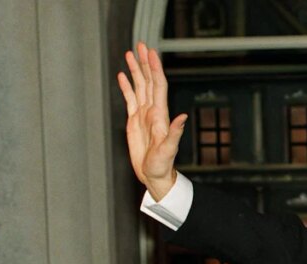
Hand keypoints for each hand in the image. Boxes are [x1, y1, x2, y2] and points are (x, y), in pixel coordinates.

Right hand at [116, 42, 186, 199]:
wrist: (155, 175)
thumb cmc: (162, 165)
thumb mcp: (169, 150)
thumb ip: (175, 133)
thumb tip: (183, 118)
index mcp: (160, 115)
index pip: (157, 86)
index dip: (154, 68)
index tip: (150, 52)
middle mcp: (152, 111)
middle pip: (148, 81)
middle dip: (145, 62)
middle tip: (140, 44)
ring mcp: (143, 115)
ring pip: (139, 86)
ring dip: (136, 70)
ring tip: (130, 53)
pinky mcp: (134, 121)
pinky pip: (130, 99)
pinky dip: (127, 86)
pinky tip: (123, 75)